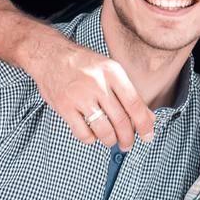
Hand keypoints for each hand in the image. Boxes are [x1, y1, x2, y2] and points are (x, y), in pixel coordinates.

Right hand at [25, 36, 153, 148]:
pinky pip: (82, 133)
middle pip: (121, 120)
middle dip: (127, 138)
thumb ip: (128, 93)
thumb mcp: (110, 70)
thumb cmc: (84, 64)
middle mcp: (98, 84)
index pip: (135, 104)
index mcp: (113, 73)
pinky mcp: (64, 107)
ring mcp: (80, 96)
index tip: (147, 135)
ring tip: (110, 140)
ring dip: (110, 140)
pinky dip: (90, 138)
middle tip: (128, 144)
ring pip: (103, 130)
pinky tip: (92, 133)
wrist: (51, 55)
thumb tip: (148, 118)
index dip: (144, 124)